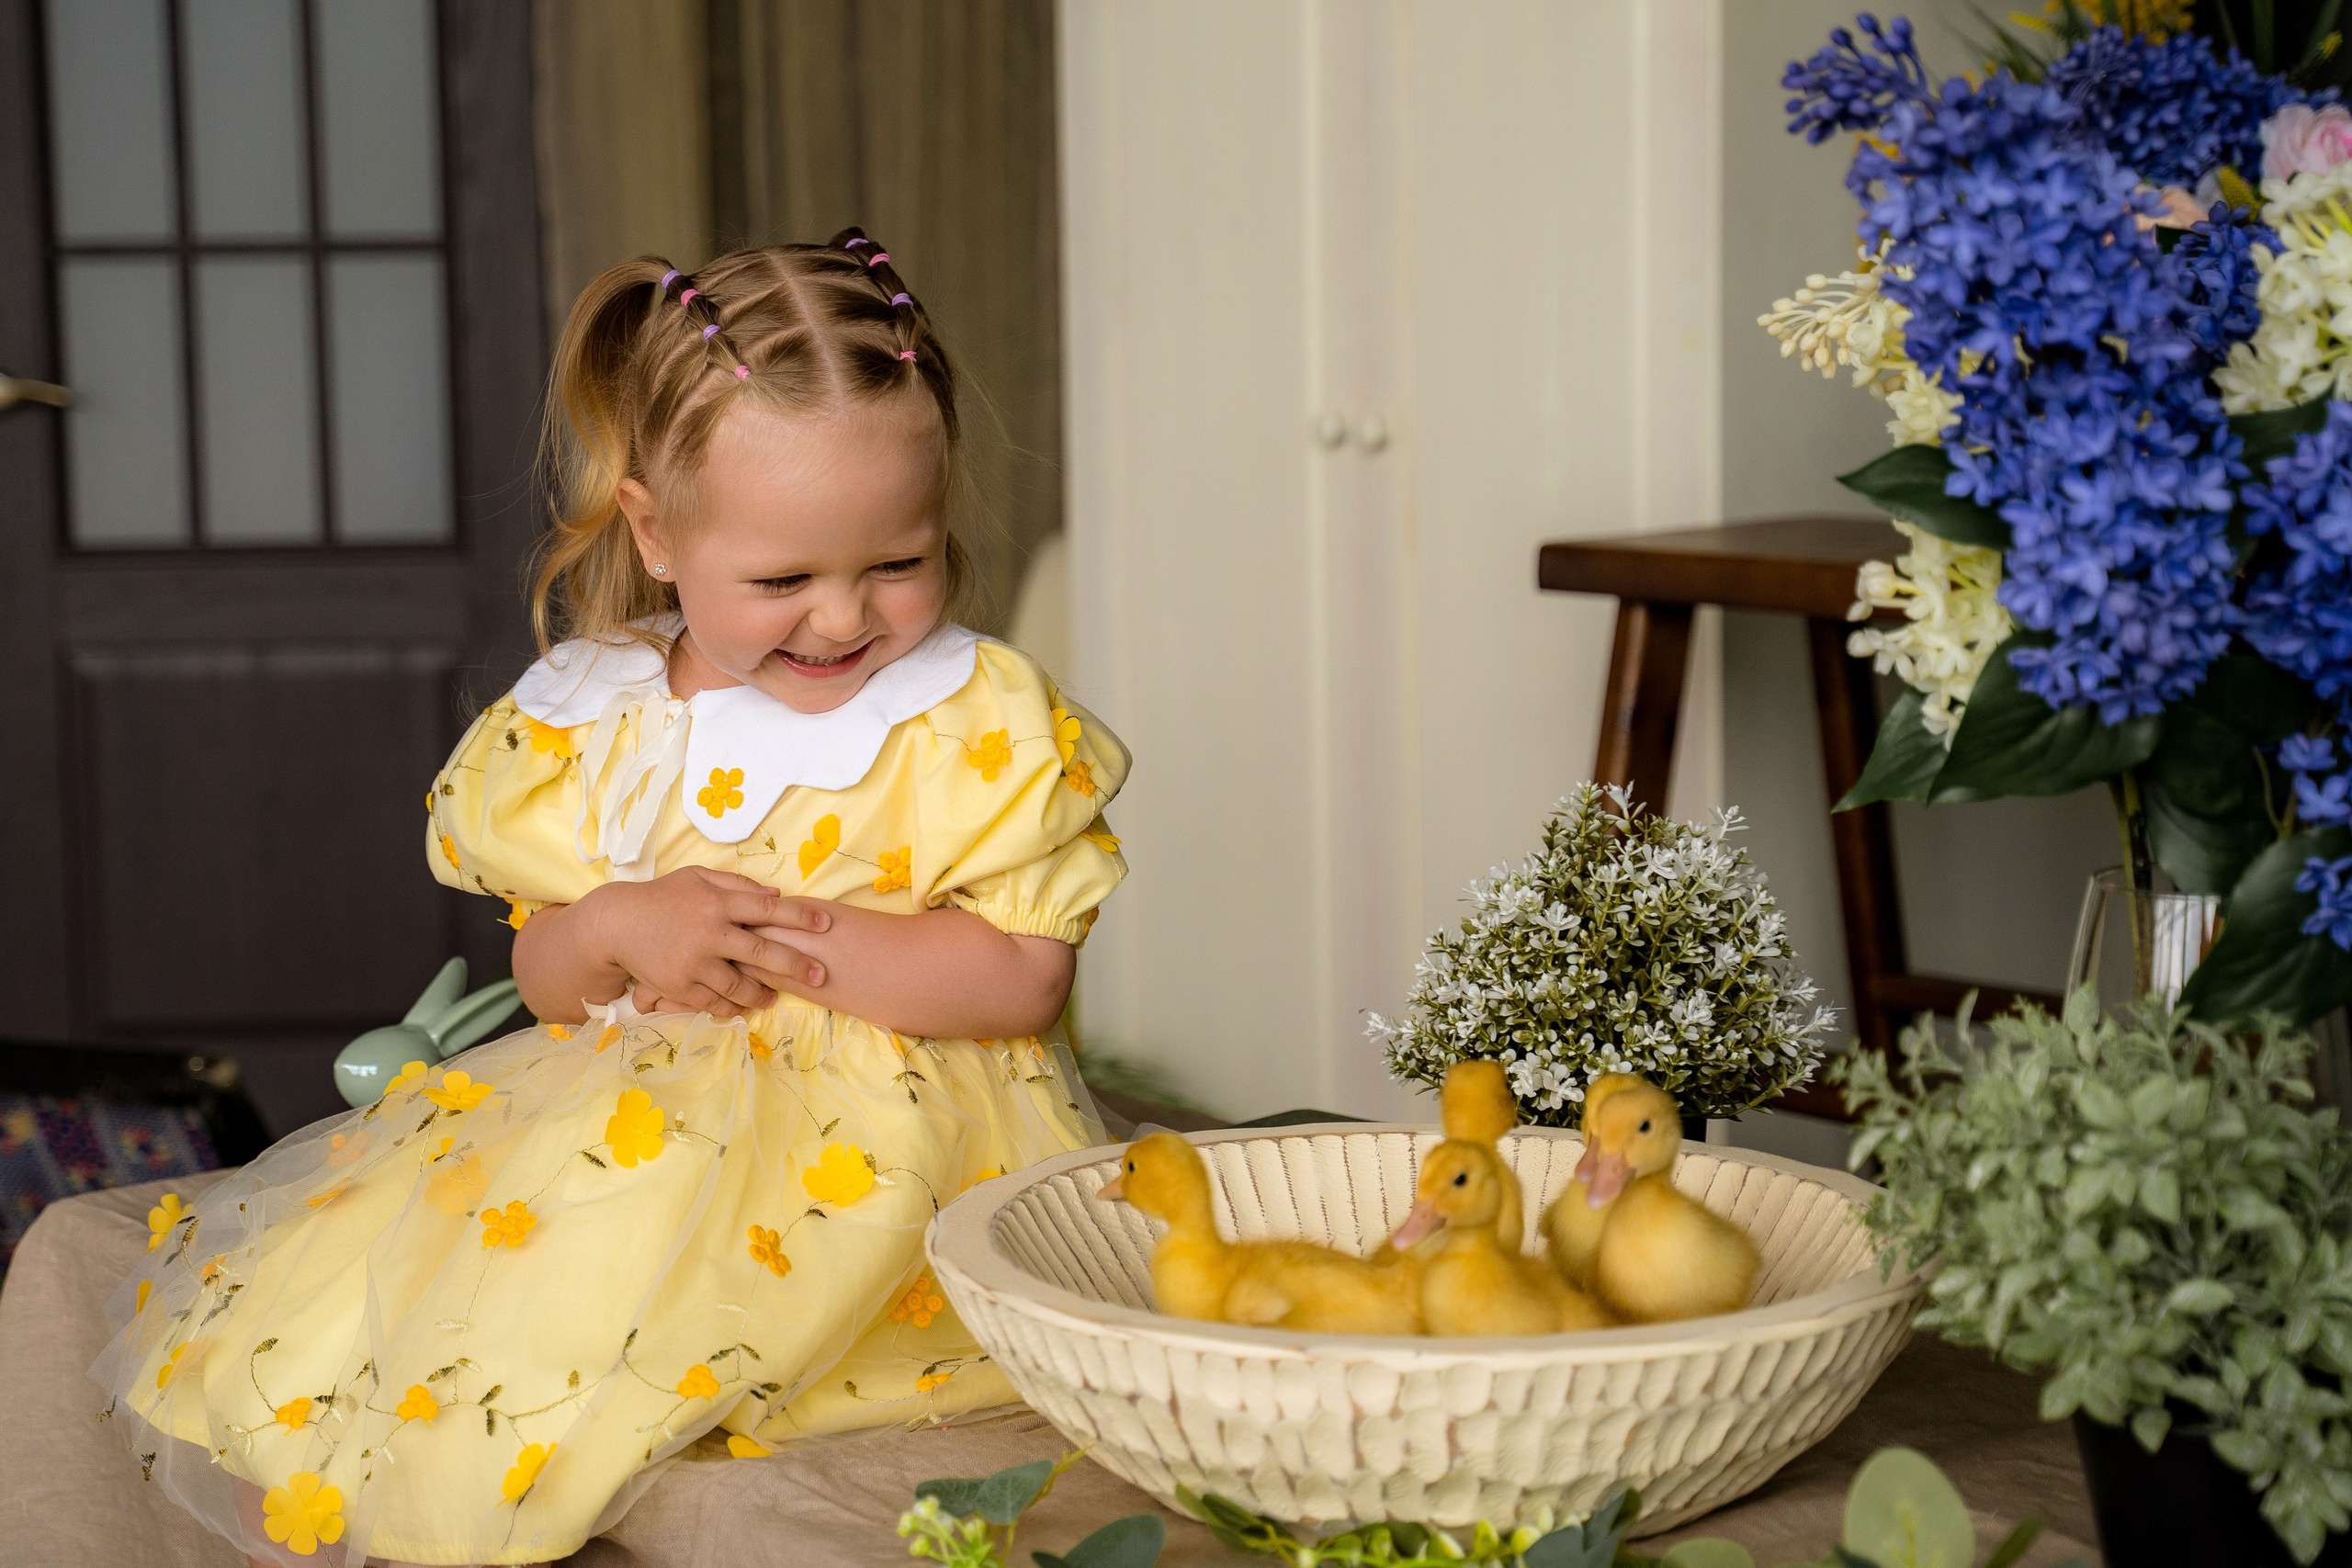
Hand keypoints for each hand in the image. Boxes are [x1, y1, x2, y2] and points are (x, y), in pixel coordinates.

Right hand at [581, 868, 828, 1018]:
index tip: (825, 924)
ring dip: (764, 994)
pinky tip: (743, 1005)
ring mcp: (695, 963)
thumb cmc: (662, 897)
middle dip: (796, 965)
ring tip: (776, 996)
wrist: (615, 924)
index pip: (767, 910)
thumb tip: (776, 894)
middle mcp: (709, 933)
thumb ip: (737, 884)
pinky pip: (714, 1002)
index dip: (799, 917)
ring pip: (740, 986)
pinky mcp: (680, 986)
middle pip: (762, 953)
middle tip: (821, 974)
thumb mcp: (697, 877)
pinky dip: (731, 1006)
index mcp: (716, 902)